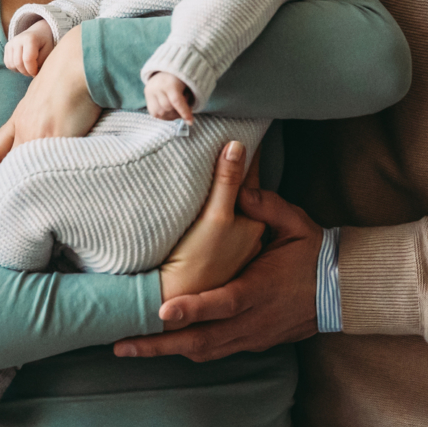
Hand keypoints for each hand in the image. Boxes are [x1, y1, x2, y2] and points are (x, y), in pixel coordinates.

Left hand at [0, 26, 100, 197]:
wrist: (81, 61)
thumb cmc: (72, 71)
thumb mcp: (49, 93)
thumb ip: (46, 114)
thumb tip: (53, 125)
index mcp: (22, 116)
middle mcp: (26, 128)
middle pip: (10, 166)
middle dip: (2, 189)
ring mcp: (41, 134)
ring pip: (27, 170)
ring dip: (28, 190)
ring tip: (27, 215)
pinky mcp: (59, 138)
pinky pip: (51, 168)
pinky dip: (53, 182)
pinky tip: (54, 197)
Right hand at [4, 20, 55, 76]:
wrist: (39, 31)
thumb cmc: (45, 43)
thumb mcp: (49, 50)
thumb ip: (42, 61)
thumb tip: (33, 73)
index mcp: (30, 38)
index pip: (28, 60)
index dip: (32, 70)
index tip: (37, 72)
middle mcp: (18, 40)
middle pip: (18, 63)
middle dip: (27, 72)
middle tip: (34, 72)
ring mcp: (10, 43)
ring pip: (12, 65)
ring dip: (21, 70)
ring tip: (29, 67)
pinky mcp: (7, 47)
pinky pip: (8, 64)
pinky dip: (15, 68)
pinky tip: (23, 64)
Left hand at [116, 185, 322, 360]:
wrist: (342, 290)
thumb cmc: (314, 253)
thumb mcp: (295, 222)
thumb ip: (265, 205)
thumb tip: (240, 187)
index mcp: (261, 287)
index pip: (224, 302)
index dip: (194, 308)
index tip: (163, 310)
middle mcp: (254, 319)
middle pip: (203, 339)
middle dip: (160, 343)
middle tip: (123, 343)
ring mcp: (254, 335)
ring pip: (205, 351)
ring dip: (168, 351)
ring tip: (132, 347)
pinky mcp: (255, 343)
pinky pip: (216, 352)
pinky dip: (190, 350)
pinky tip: (166, 347)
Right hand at [144, 72, 194, 123]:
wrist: (167, 68)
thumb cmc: (181, 78)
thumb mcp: (188, 85)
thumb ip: (188, 101)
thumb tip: (189, 121)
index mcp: (169, 82)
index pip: (176, 101)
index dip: (184, 113)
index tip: (191, 122)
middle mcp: (157, 87)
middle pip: (168, 108)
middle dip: (178, 113)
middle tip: (184, 109)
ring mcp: (150, 91)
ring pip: (159, 113)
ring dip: (170, 116)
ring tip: (176, 109)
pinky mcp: (146, 95)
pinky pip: (153, 113)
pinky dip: (163, 115)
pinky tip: (169, 112)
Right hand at [157, 141, 265, 308]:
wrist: (174, 301)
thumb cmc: (196, 261)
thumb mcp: (215, 218)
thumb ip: (228, 182)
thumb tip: (237, 145)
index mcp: (253, 221)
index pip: (253, 177)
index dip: (249, 151)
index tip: (248, 125)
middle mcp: (248, 234)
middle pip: (244, 191)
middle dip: (238, 167)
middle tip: (229, 137)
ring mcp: (232, 246)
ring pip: (233, 207)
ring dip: (226, 188)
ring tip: (216, 163)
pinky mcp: (215, 255)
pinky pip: (220, 222)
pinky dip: (215, 207)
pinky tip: (204, 201)